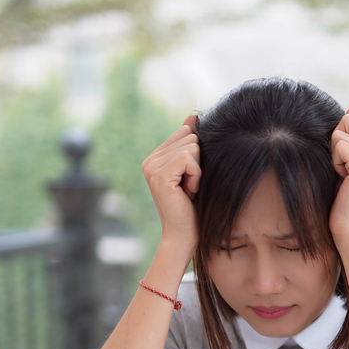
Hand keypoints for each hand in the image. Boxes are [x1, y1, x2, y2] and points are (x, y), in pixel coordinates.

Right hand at [141, 115, 200, 257]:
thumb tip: (193, 115)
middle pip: (190, 138)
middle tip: (191, 185)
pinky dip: (196, 175)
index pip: (184, 133)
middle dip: (199, 163)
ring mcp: (151, 167)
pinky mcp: (159, 175)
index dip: (197, 155)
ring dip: (198, 170)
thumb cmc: (193, 205)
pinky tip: (189, 190)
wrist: (185, 233)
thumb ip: (190, 143)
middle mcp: (149, 160)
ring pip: (191, 148)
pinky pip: (188, 158)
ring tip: (190, 188)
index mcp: (155, 157)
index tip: (192, 177)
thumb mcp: (194, 170)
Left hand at [329, 108, 348, 252]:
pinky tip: (343, 179)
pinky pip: (339, 144)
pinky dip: (334, 161)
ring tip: (343, 175)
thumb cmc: (343, 197)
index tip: (345, 160)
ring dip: (334, 154)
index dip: (342, 134)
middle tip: (343, 168)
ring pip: (340, 132)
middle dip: (336, 142)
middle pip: (347, 120)